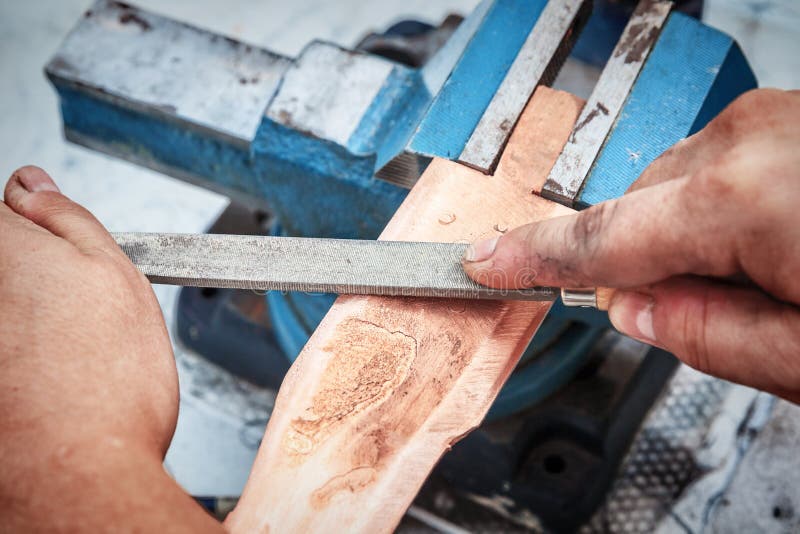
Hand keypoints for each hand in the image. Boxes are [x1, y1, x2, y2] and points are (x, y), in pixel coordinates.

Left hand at [0, 167, 221, 530]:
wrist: (78, 474)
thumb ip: (69, 220)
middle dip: (32, 278)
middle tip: (71, 316)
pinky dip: (17, 361)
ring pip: (3, 311)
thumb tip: (32, 186)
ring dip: (25, 324)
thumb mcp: (116, 276)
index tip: (65, 260)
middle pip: (3, 266)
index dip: (44, 232)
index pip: (7, 210)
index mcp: (3, 253)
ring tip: (61, 356)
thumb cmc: (108, 386)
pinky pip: (5, 352)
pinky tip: (42, 382)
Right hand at [463, 89, 799, 402]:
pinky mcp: (787, 118)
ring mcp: (770, 120)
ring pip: (674, 188)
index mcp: (742, 201)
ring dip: (694, 235)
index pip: (597, 239)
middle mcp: (747, 142)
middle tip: (712, 310)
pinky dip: (728, 208)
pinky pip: (719, 167)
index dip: (532, 258)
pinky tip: (784, 236)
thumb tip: (635, 313)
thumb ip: (709, 339)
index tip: (486, 264)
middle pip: (637, 213)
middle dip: (651, 265)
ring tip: (774, 274)